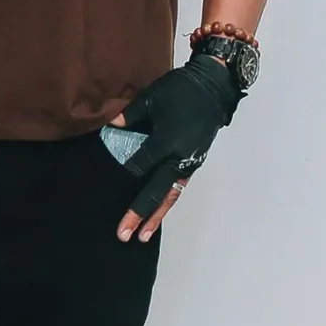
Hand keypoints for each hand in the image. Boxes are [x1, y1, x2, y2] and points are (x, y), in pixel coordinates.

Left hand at [112, 46, 243, 243]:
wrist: (214, 89)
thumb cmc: (182, 90)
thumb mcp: (152, 97)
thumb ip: (130, 115)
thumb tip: (111, 126)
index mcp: (167, 141)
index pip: (140, 165)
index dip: (125, 171)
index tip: (113, 174)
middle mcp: (179, 158)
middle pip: (155, 192)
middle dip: (139, 214)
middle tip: (124, 234)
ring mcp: (188, 164)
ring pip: (169, 196)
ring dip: (155, 217)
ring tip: (142, 236)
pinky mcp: (193, 165)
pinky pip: (177, 189)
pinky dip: (166, 204)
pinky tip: (156, 216)